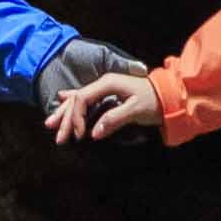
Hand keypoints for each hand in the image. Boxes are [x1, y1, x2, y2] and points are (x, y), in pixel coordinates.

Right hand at [46, 62, 161, 142]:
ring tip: (51, 124)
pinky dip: (73, 102)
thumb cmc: (154, 101)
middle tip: (57, 137)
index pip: (83, 99)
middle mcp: (103, 83)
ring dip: (66, 113)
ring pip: (79, 99)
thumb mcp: (136, 110)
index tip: (80, 136)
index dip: (77, 118)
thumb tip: (94, 133)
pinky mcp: (107, 92)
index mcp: (107, 83)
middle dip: (66, 119)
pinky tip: (63, 100)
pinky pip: (85, 98)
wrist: (169, 94)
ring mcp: (104, 86)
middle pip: (77, 100)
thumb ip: (114, 119)